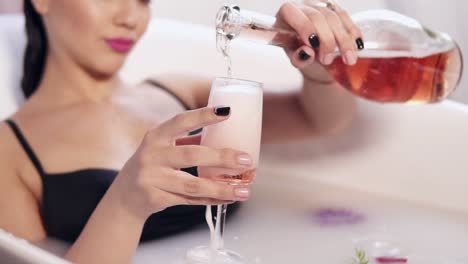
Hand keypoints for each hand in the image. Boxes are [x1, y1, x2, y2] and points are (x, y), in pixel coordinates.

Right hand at [110, 107, 252, 219]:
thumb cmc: (152, 165)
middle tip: (246, 159)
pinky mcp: (156, 198)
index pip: (181, 121)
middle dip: (222, 158)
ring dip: (222, 188)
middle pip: (191, 155)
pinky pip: (190, 200)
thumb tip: (226, 135)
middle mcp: (152, 156)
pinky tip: (229, 198)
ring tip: (245, 191)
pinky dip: (212, 200)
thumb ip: (188, 140)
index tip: (227, 112)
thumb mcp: (163, 147)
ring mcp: (152, 178)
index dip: (204, 116)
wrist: (125, 196)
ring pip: (193, 185)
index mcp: (156, 136)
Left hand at [275, 1, 363, 78]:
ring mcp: (319, 4)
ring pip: (335, 17)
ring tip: (348, 59)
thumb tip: (307, 52)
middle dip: (326, 41)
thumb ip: (297, 58)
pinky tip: (357, 46)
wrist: (308, 49)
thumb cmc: (297, 51)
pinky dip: (353, 32)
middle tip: (328, 60)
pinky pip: (345, 17)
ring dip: (344, 40)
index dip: (304, 26)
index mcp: (285, 14)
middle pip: (318, 17)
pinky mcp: (333, 7)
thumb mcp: (294, 58)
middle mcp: (302, 5)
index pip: (292, 13)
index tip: (313, 44)